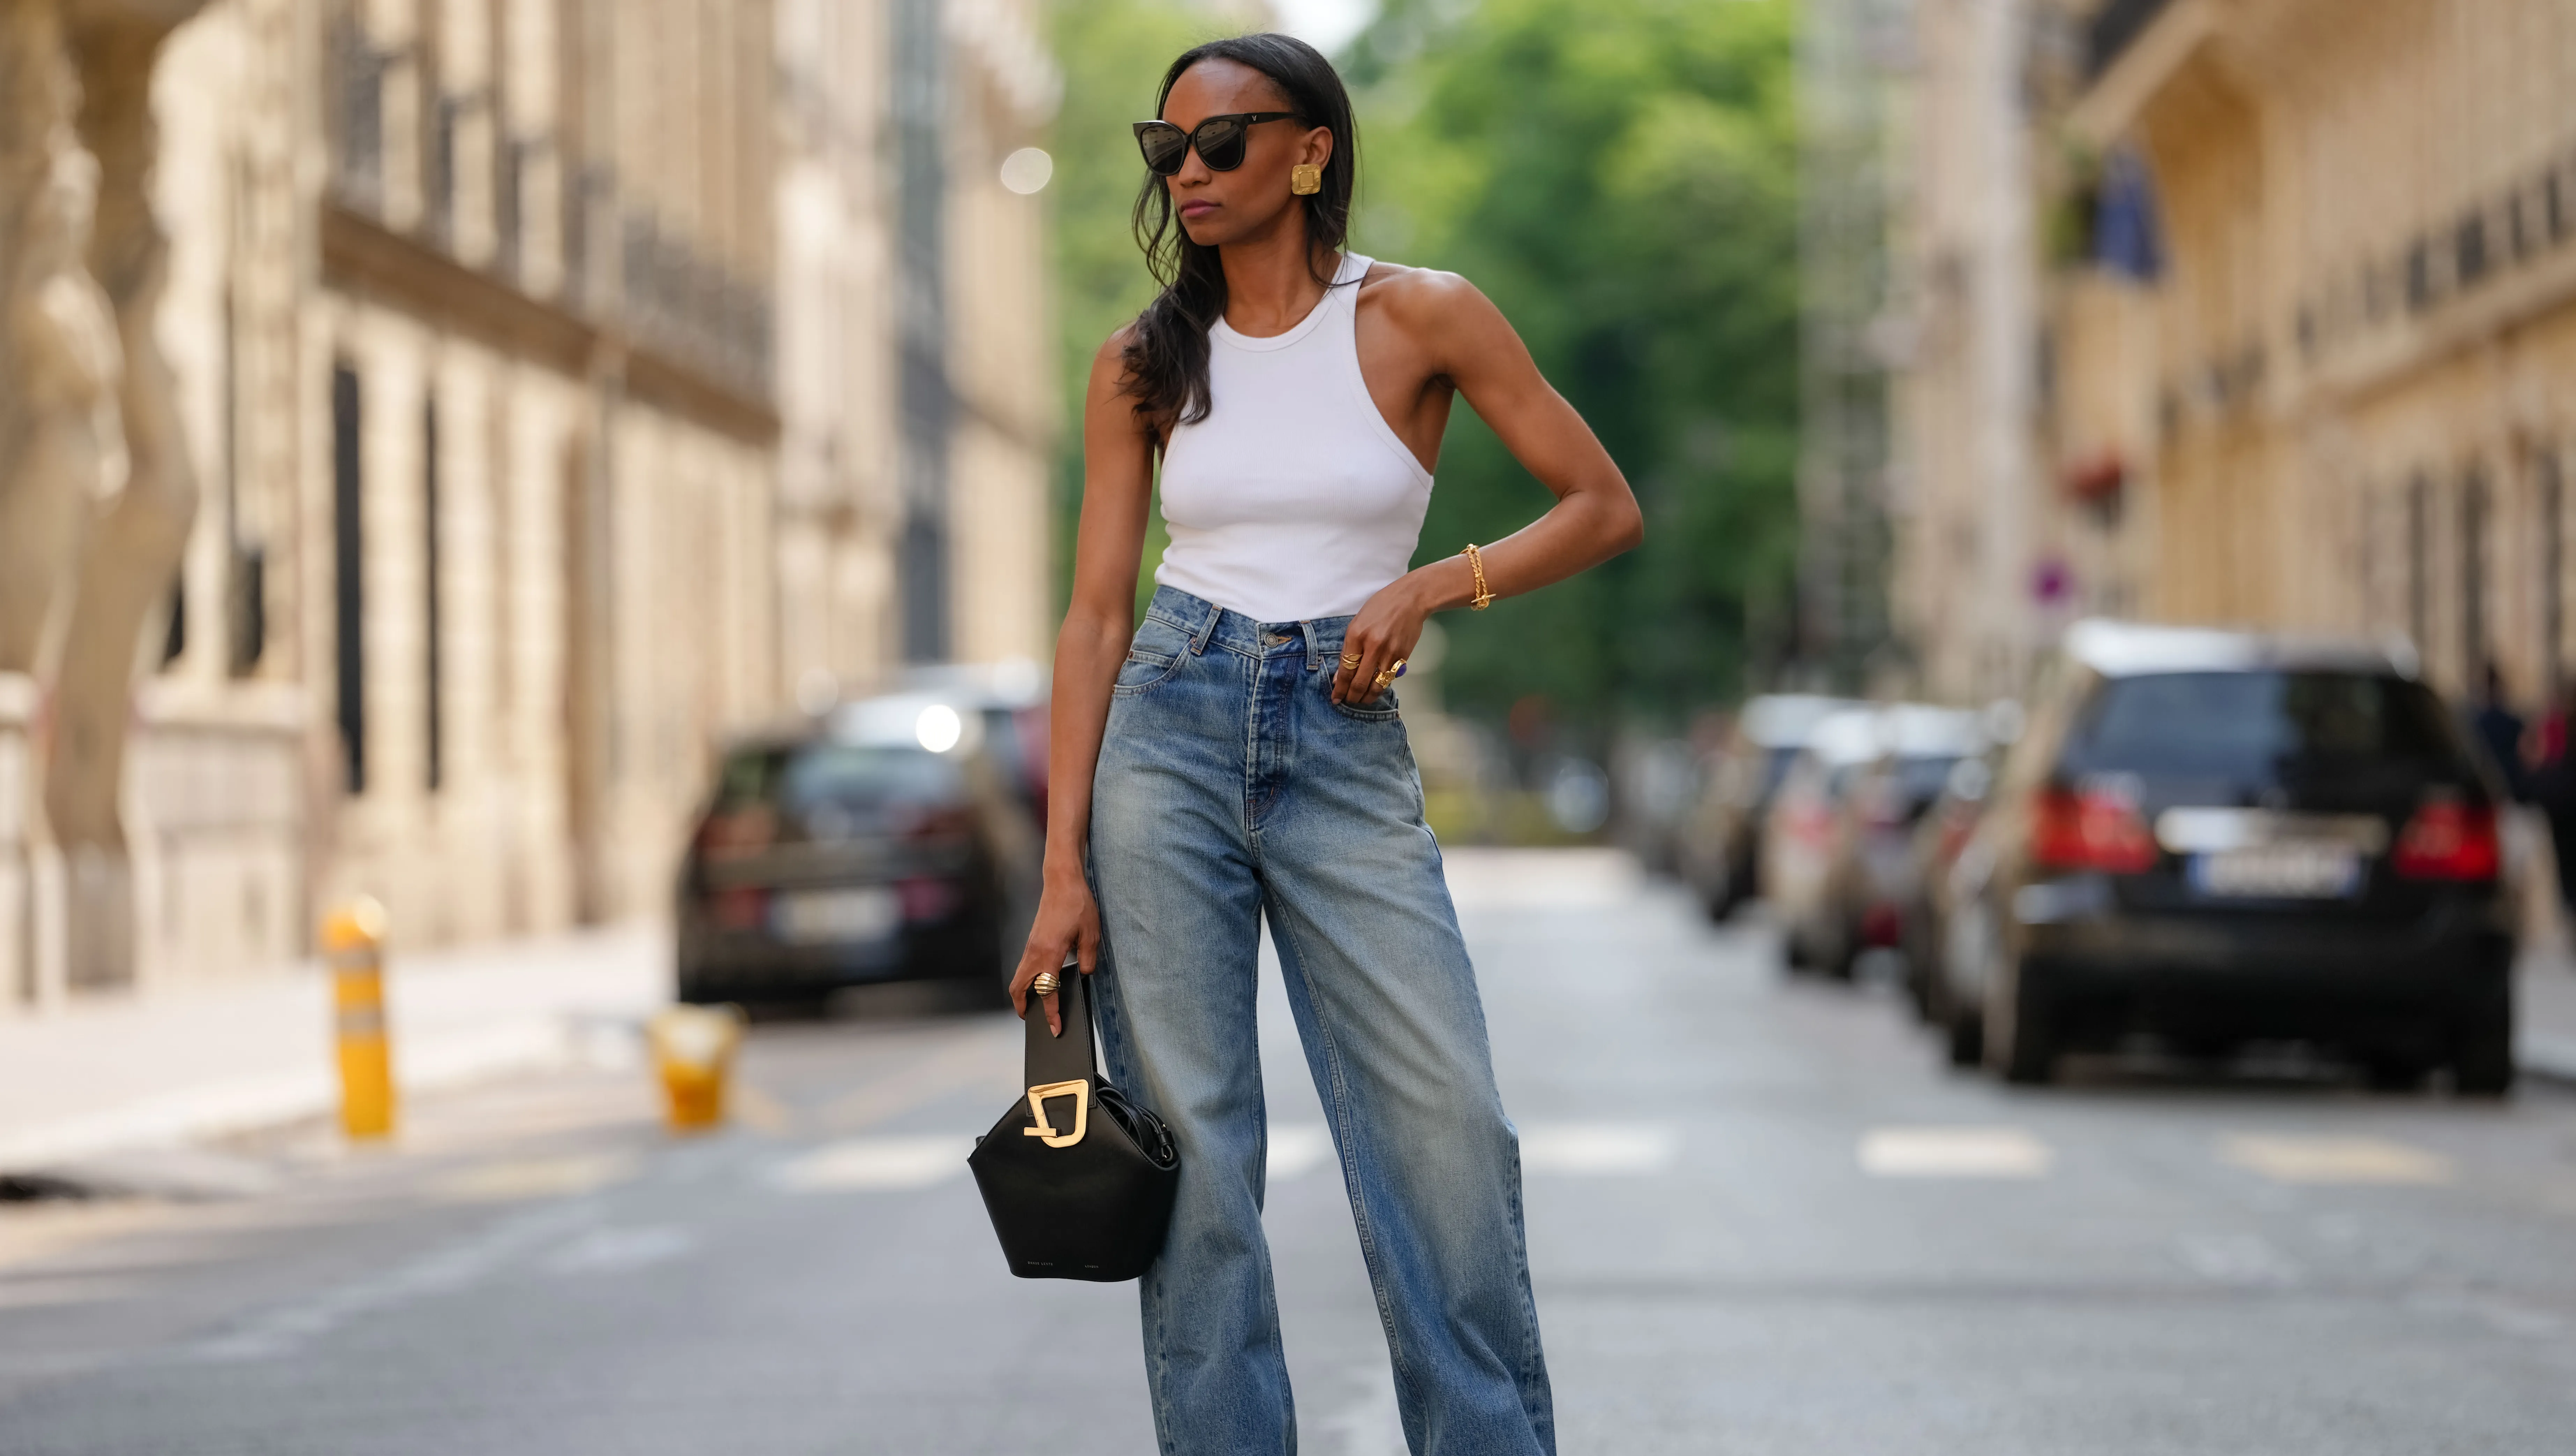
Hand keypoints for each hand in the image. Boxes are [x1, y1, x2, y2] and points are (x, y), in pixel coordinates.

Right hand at [1011, 860, 1099, 1035]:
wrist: (1062, 881)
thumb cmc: (1078, 905)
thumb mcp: (1091, 934)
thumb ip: (1088, 958)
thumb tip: (1084, 974)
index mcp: (1050, 954)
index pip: (1047, 992)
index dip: (1051, 1014)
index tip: (1055, 1029)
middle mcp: (1035, 953)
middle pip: (1019, 988)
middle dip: (1022, 1007)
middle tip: (1033, 1020)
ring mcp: (1030, 946)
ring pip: (1019, 977)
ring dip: (1022, 993)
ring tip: (1034, 1005)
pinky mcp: (1032, 941)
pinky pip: (1024, 967)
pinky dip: (1027, 980)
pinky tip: (1040, 982)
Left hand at [1331, 577, 1428, 705]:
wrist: (1410, 599)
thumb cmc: (1381, 607)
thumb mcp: (1357, 623)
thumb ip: (1348, 649)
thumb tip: (1341, 675)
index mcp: (1357, 635)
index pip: (1346, 669)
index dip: (1340, 688)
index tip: (1336, 698)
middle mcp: (1373, 646)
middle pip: (1360, 682)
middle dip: (1352, 697)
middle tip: (1348, 701)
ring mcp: (1390, 653)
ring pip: (1377, 685)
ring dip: (1367, 697)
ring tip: (1361, 700)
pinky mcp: (1403, 657)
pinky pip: (1389, 678)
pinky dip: (1381, 686)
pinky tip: (1375, 688)